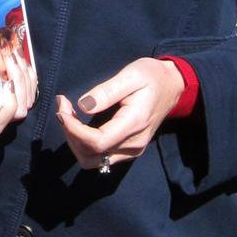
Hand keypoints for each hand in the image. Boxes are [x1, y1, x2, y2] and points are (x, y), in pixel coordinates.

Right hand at [0, 19, 35, 136]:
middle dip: (18, 80)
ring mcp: (6, 111)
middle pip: (19, 108)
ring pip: (27, 99)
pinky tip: (19, 57)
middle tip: (9, 56)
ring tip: (13, 53)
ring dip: (24, 74)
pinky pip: (31, 91)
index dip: (7, 103)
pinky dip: (29, 74)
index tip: (5, 79)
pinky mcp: (14, 99)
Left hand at [55, 57, 185, 172]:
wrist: (173, 86)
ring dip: (75, 141)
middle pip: (90, 155)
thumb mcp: (131, 75)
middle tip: (63, 108)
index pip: (96, 142)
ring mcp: (132, 151)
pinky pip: (100, 157)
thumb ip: (107, 91)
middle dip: (70, 134)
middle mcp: (134, 144)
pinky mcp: (129, 151)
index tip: (63, 106)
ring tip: (69, 116)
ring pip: (92, 161)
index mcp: (134, 124)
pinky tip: (79, 125)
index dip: (73, 129)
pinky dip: (84, 144)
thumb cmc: (152, 76)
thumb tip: (83, 106)